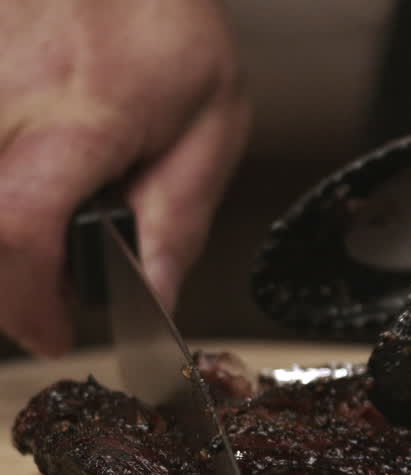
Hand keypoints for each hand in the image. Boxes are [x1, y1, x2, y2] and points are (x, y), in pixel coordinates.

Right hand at [0, 0, 250, 356]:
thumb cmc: (169, 24)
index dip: (28, 299)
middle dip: (6, 286)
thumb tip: (161, 298)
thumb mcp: (211, 124)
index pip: (17, 226)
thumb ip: (179, 219)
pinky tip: (23, 188)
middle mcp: (3, 99)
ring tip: (38, 240)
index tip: (55, 330)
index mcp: (79, 120)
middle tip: (50, 295)